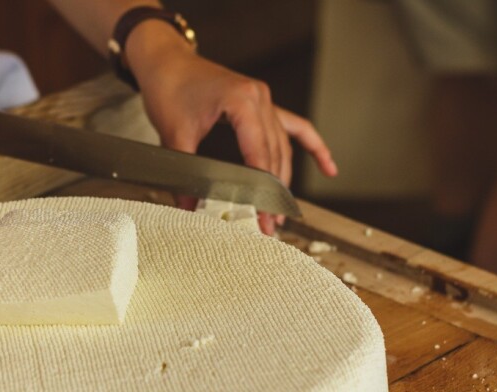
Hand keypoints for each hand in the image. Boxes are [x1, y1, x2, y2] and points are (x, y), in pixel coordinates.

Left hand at [126, 21, 336, 234]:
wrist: (167, 61)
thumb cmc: (169, 88)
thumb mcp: (173, 133)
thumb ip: (184, 170)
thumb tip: (188, 206)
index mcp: (242, 101)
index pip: (259, 154)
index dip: (262, 190)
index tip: (261, 216)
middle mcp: (260, 98)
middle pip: (275, 154)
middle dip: (273, 193)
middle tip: (270, 225)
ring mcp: (265, 100)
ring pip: (283, 147)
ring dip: (284, 181)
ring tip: (281, 213)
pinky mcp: (263, 104)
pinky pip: (295, 127)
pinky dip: (313, 146)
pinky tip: (329, 167)